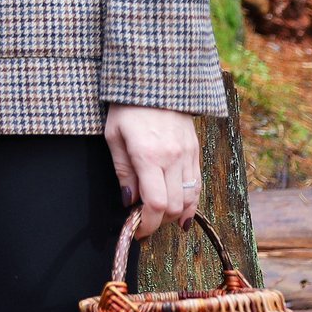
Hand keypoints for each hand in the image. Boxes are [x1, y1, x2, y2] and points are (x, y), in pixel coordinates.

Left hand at [103, 104, 202, 238]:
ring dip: (175, 215)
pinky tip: (180, 210)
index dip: (146, 224)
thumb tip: (129, 200)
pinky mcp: (196, 152)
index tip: (136, 231)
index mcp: (148, 155)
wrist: (156, 80)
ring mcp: (188, 155)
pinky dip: (190, 202)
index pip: (154, 204)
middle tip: (143, 225)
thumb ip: (122, 171)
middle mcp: (173, 158)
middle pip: (173, 207)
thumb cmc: (126, 106)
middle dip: (158, 223)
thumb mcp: (113, 136)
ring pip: (190, 199)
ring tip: (159, 219)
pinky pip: (198, 184)